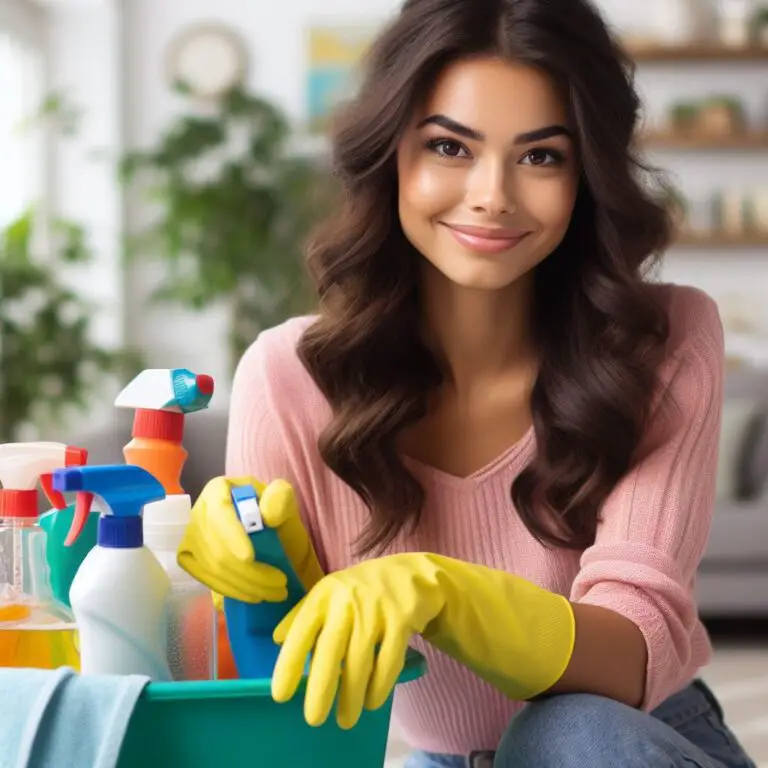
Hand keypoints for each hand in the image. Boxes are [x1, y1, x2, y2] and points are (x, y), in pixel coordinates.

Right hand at [177, 476, 324, 603]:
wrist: (268, 531)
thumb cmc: (274, 513)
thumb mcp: (284, 500)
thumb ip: (280, 498)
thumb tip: (268, 514)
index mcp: (218, 490)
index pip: (219, 513)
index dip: (231, 537)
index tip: (250, 558)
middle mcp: (198, 511)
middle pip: (216, 547)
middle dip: (248, 571)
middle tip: (280, 586)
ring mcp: (190, 536)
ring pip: (212, 567)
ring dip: (244, 585)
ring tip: (274, 593)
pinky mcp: (188, 557)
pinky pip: (204, 577)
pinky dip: (228, 589)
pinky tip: (251, 595)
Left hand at [271, 554, 445, 729]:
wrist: (406, 573)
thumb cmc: (357, 590)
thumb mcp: (328, 594)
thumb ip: (302, 615)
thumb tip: (276, 640)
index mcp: (324, 596)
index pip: (302, 631)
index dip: (289, 663)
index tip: (280, 695)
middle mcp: (347, 602)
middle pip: (330, 650)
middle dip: (321, 689)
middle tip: (313, 719)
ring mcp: (375, 611)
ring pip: (360, 661)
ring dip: (352, 696)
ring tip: (345, 720)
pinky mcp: (401, 621)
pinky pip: (389, 661)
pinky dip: (379, 686)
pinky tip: (372, 701)